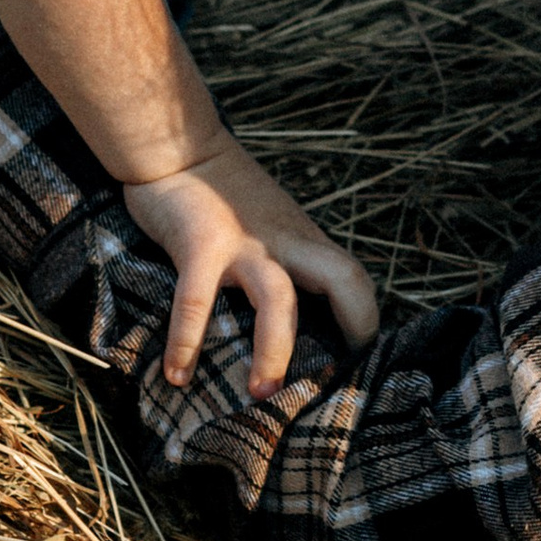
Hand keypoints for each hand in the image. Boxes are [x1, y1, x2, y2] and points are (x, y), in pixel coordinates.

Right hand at [123, 131, 379, 388]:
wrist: (179, 147)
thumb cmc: (225, 194)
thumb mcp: (270, 224)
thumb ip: (286, 260)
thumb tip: (297, 319)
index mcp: (302, 240)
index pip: (353, 277)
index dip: (364, 318)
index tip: (354, 359)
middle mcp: (283, 242)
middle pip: (340, 277)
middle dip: (351, 326)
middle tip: (331, 381)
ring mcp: (243, 244)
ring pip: (277, 298)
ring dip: (274, 350)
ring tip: (262, 392)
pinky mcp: (200, 247)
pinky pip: (196, 303)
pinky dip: (186, 344)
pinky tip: (177, 376)